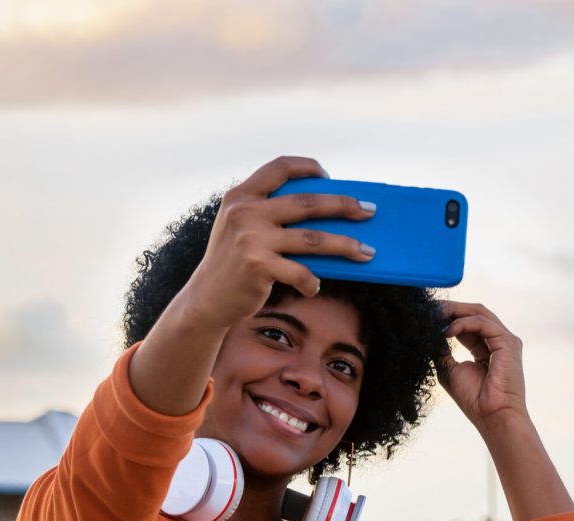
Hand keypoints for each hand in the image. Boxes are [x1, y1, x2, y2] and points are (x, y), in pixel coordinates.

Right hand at [174, 155, 376, 334]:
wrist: (205, 300)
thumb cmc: (232, 264)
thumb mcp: (241, 229)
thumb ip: (269, 214)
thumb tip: (328, 212)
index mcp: (241, 196)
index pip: (279, 167)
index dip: (307, 167)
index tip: (328, 177)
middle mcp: (245, 212)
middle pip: (308, 202)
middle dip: (344, 205)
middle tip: (368, 212)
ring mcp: (251, 238)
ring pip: (313, 239)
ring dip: (345, 246)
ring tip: (366, 252)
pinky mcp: (257, 266)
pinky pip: (299, 272)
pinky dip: (312, 282)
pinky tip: (315, 287)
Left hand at [436, 301, 528, 429]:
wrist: (492, 415)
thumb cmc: (473, 399)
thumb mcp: (448, 370)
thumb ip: (441, 351)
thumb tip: (427, 335)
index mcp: (485, 347)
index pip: (466, 323)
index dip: (446, 317)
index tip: (426, 316)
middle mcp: (497, 340)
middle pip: (474, 313)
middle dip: (450, 308)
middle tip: (429, 308)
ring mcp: (505, 340)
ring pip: (479, 313)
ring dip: (455, 311)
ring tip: (434, 315)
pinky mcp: (508, 343)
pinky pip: (483, 323)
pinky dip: (463, 323)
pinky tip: (447, 331)